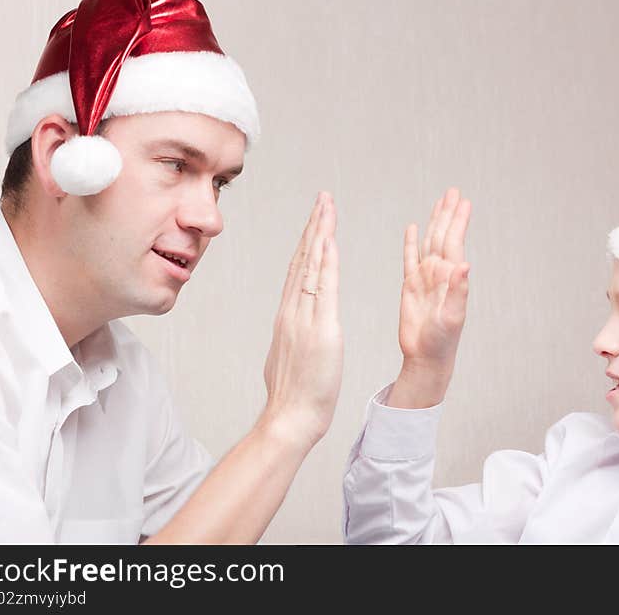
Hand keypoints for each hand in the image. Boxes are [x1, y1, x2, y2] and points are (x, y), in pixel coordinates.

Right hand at [260, 192, 342, 448]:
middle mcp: (293, 311)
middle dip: (314, 227)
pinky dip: (325, 261)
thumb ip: (293, 337)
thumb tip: (293, 329)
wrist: (290, 418)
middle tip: (322, 199)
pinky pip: (323, 288)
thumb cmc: (294, 396)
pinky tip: (329, 240)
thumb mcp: (290, 357)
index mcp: (289, 317)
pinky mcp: (320, 329)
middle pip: (303, 260)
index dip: (308, 243)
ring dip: (320, 233)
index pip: (299, 271)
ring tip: (327, 206)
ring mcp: (304, 318)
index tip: (315, 220)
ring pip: (311, 266)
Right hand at [387, 187, 470, 408]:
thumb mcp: (452, 317)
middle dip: (448, 214)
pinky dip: (411, 242)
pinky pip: (410, 258)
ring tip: (440, 202)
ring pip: (429, 242)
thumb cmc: (442, 341)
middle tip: (453, 191)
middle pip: (443, 236)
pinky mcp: (410, 286)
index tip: (463, 201)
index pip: (454, 242)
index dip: (458, 221)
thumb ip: (459, 290)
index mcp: (451, 277)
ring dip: (435, 222)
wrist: (425, 357)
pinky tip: (414, 228)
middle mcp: (440, 273)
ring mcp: (425, 278)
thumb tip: (465, 264)